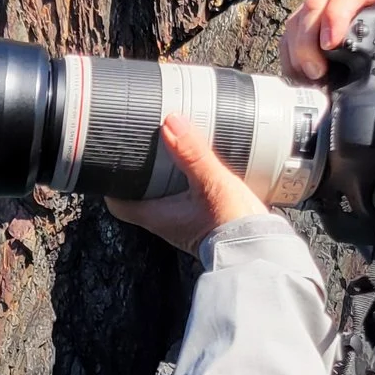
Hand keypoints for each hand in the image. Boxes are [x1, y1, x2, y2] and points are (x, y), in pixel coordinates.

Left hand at [107, 114, 266, 252]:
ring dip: (165, 177)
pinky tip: (200, 168)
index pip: (119, 203)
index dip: (111, 184)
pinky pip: (187, 200)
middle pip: (140, 196)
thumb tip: (170, 123)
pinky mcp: (204, 222)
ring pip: (164, 197)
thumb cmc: (233, 224)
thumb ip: (192, 153)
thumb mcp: (212, 182)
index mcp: (157, 216)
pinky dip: (186, 183)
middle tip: (144, 147)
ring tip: (172, 150)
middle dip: (140, 173)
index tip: (112, 161)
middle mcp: (167, 223)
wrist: (263, 251)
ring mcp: (185, 224)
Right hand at [281, 0, 374, 83]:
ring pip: (304, 11)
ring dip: (298, 45)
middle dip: (310, 35)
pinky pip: (296, 25)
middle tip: (315, 70)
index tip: (331, 43)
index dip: (338, 10)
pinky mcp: (322, 15)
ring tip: (308, 75)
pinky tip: (300, 72)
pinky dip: (292, 49)